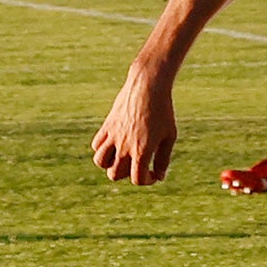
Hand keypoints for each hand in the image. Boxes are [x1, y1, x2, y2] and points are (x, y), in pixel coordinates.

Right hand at [92, 65, 178, 185]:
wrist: (148, 86)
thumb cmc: (163, 111)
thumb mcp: (169, 136)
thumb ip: (163, 159)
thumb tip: (159, 177)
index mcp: (142, 150)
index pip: (136, 179)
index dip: (146, 180)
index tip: (153, 172)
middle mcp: (124, 145)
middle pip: (115, 174)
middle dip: (127, 175)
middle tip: (138, 164)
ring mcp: (113, 135)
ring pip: (100, 162)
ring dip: (110, 165)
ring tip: (123, 156)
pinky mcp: (107, 126)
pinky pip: (96, 145)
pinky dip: (103, 150)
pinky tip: (116, 144)